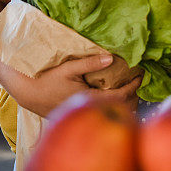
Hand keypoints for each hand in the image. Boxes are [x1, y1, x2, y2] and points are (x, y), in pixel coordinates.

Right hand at [15, 54, 142, 117]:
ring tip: (130, 86)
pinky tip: (114, 93)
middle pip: (121, 108)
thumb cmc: (48, 80)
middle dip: (133, 95)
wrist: (29, 94)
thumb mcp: (69, 68)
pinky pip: (103, 110)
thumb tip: (110, 57)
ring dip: (124, 101)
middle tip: (139, 80)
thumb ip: (89, 63)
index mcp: (90, 98)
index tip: (141, 75)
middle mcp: (90, 109)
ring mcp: (85, 112)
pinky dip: (114, 103)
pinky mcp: (81, 112)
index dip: (134, 86)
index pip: (120, 96)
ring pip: (112, 111)